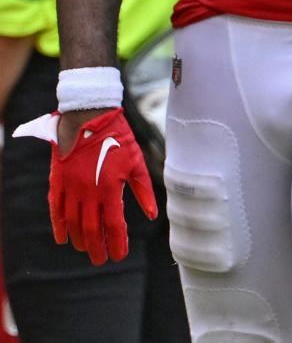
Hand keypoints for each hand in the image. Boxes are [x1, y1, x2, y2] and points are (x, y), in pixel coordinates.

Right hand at [15, 108, 156, 264]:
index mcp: (110, 189)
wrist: (90, 116)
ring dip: (80, 240)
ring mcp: (70, 188)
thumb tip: (152, 215)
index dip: (117, 243)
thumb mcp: (136, 162)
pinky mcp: (58, 182)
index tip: (120, 255)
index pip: (114, 225)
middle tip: (101, 260)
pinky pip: (55, 210)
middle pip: (91, 230)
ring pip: (72, 223)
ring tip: (87, 249)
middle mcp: (88, 192)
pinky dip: (58, 226)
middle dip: (97, 248)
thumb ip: (143, 191)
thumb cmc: (118, 138)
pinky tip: (62, 238)